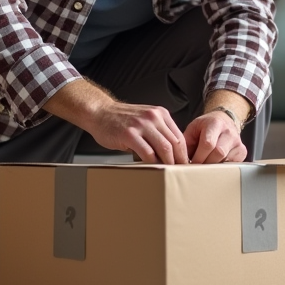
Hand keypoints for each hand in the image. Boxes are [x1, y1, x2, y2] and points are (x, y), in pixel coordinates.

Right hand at [44, 79, 188, 163]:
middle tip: (179, 172)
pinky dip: (152, 163)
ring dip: (168, 163)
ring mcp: (141, 125)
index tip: (184, 164)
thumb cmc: (121, 120)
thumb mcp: (145, 119)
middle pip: (175, 143)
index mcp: (160, 114)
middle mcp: (153, 117)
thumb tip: (172, 153)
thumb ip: (158, 131)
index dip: (184, 153)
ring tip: (168, 172)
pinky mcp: (129, 134)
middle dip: (179, 160)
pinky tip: (152, 167)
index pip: (179, 136)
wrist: (100, 112)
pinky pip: (147, 152)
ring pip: (164, 148)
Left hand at [183, 109, 246, 163]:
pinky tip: (216, 164)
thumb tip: (180, 160)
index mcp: (214, 123)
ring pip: (226, 160)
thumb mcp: (193, 129)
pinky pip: (233, 164)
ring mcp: (238, 141)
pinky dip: (223, 167)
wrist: (222, 120)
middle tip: (197, 168)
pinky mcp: (242, 150)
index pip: (208, 143)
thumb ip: (186, 143)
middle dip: (205, 163)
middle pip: (219, 153)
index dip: (198, 156)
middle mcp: (229, 131)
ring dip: (214, 167)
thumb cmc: (205, 127)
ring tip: (205, 166)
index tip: (190, 164)